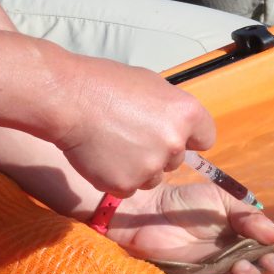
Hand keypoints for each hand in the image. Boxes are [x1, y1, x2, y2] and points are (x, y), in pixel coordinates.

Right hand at [53, 60, 215, 197]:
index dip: (190, 138)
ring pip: (153, 177)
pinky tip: (102, 156)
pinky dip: (116, 177)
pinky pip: (129, 188)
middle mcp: (174, 143)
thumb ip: (171, 110)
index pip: (206, 138)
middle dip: (158, 152)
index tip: (176, 136)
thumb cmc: (106, 85)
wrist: (68, 99)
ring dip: (138, 168)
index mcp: (186, 113)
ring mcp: (150, 167)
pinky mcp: (126, 184)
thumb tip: (180, 128)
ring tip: (113, 144)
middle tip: (131, 134)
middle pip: (177, 160)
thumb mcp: (151, 85)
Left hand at [106, 183, 273, 273]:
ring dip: (265, 270)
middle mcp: (241, 248)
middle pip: (273, 261)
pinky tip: (244, 267)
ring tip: (266, 261)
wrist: (148, 212)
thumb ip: (252, 219)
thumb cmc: (185, 201)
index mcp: (248, 229)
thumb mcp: (224, 202)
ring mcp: (224, 264)